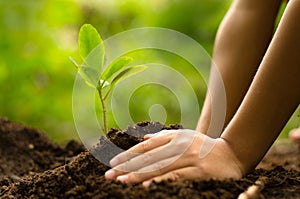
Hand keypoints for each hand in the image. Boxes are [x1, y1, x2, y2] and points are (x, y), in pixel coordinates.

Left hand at [105, 129, 243, 186]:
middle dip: (128, 166)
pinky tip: (147, 186)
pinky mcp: (198, 171)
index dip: (129, 154)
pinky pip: (176, 176)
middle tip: (110, 175)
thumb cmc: (204, 147)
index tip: (113, 163)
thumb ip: (164, 137)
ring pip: (159, 167)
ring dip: (139, 175)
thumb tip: (145, 137)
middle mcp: (179, 145)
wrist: (231, 155)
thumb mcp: (185, 136)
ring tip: (122, 181)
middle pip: (149, 157)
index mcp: (174, 137)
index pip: (146, 146)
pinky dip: (160, 180)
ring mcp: (189, 158)